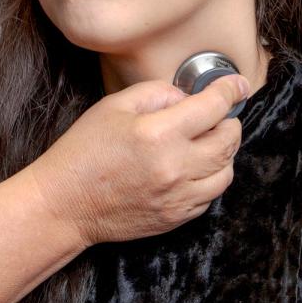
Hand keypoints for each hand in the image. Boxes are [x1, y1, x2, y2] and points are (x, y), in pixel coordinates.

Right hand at [27, 74, 246, 247]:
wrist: (63, 205)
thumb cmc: (82, 153)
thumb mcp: (112, 107)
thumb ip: (156, 93)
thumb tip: (187, 98)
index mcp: (158, 133)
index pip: (214, 107)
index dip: (231, 90)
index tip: (238, 85)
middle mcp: (175, 167)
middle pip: (229, 140)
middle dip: (229, 122)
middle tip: (218, 115)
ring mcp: (178, 196)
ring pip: (226, 171)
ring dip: (223, 153)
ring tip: (205, 143)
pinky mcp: (176, 217)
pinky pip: (210, 196)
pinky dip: (209, 178)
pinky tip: (191, 169)